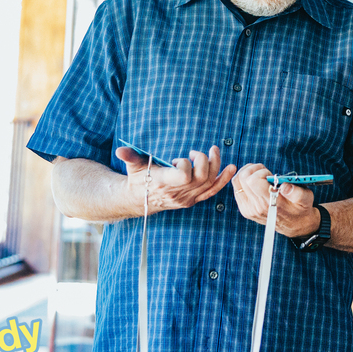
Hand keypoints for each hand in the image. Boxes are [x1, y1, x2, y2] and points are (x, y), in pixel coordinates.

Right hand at [117, 145, 235, 214]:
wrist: (140, 201)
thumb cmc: (139, 179)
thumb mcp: (133, 167)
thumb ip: (130, 157)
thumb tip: (120, 150)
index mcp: (164, 184)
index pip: (183, 176)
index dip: (185, 164)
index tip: (178, 158)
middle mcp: (178, 193)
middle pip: (201, 177)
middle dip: (204, 161)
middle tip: (198, 152)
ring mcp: (187, 198)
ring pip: (209, 183)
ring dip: (216, 165)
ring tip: (214, 151)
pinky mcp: (193, 200)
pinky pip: (212, 191)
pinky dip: (223, 179)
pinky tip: (232, 168)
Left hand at [232, 164, 319, 237]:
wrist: (295, 225)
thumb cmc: (300, 209)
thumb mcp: (306, 199)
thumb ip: (297, 192)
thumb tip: (285, 186)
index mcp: (269, 203)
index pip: (253, 181)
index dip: (260, 172)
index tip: (270, 174)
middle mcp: (256, 207)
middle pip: (242, 178)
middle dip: (253, 169)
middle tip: (264, 170)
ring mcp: (249, 209)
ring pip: (236, 182)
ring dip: (246, 172)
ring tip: (259, 173)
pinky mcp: (245, 210)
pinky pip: (237, 189)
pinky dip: (243, 180)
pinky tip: (254, 180)